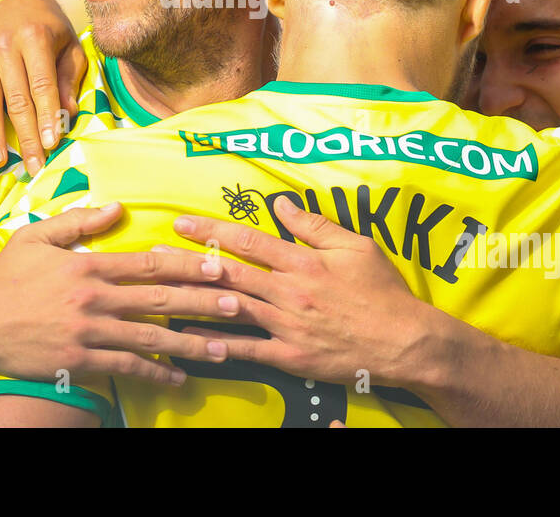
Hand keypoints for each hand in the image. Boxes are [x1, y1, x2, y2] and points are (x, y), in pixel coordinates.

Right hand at [0, 0, 85, 175]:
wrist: (18, 1)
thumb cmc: (51, 31)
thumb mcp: (70, 47)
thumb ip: (70, 78)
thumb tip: (68, 113)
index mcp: (36, 38)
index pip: (42, 85)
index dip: (47, 116)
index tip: (51, 144)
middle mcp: (7, 43)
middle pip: (16, 98)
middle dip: (24, 136)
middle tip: (32, 166)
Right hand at [0, 203, 240, 386]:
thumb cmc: (5, 279)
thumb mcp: (36, 238)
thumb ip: (78, 221)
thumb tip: (117, 206)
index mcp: (87, 266)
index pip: (148, 263)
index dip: (187, 265)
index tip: (218, 266)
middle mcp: (93, 299)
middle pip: (159, 300)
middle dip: (203, 302)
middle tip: (238, 304)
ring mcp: (87, 332)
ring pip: (149, 338)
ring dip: (190, 343)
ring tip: (223, 347)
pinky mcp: (79, 361)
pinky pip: (125, 367)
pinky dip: (156, 373)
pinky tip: (180, 377)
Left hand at [160, 196, 439, 387]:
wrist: (407, 343)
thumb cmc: (384, 292)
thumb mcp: (357, 247)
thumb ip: (316, 226)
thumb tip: (282, 203)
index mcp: (304, 261)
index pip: (248, 240)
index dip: (210, 229)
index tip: (181, 222)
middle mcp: (289, 291)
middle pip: (227, 272)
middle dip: (186, 261)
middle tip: (152, 254)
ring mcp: (287, 325)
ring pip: (229, 309)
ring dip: (191, 299)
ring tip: (160, 292)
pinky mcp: (290, 357)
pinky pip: (248, 350)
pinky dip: (218, 346)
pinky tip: (191, 341)